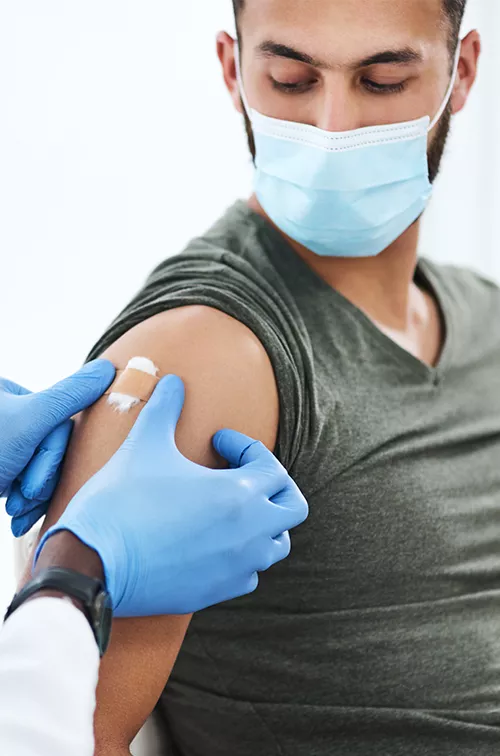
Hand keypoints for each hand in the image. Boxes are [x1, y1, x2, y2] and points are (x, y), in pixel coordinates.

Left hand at [1, 360, 115, 536]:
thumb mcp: (27, 422)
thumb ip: (69, 396)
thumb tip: (107, 369)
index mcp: (6, 395)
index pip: (55, 420)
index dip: (50, 453)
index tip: (32, 479)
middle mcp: (5, 418)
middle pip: (49, 446)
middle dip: (39, 478)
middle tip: (22, 497)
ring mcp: (3, 449)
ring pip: (41, 470)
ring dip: (32, 496)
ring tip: (15, 509)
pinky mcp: (1, 476)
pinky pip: (28, 487)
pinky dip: (26, 506)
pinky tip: (16, 519)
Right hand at [35, 374, 308, 617]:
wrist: (93, 564)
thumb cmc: (121, 501)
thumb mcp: (144, 444)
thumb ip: (165, 407)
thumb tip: (171, 379)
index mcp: (240, 496)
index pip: (272, 466)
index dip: (245, 446)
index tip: (218, 442)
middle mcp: (250, 535)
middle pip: (293, 508)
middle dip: (273, 485)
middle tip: (242, 472)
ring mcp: (236, 568)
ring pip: (275, 544)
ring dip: (262, 521)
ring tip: (230, 506)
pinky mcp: (215, 593)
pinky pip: (249, 575)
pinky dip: (243, 555)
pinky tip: (214, 541)